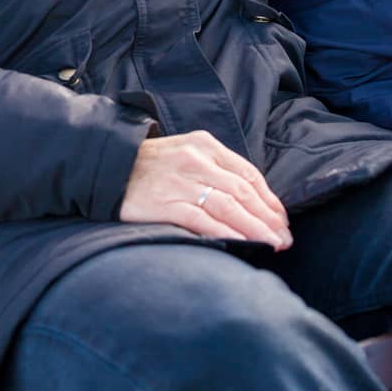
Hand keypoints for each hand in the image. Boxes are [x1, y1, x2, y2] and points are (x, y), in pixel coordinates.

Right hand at [120, 130, 292, 248]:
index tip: (282, 221)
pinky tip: (242, 244)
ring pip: (228, 206)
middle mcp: (196, 160)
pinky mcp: (165, 203)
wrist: (106, 167)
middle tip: (284, 239)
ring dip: (255, 228)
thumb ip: (214, 170)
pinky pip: (202, 219)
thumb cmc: (149, 166)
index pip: (248, 174)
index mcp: (205, 146)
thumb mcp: (185, 153)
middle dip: (268, 218)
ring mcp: (180, 181)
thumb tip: (248, 202)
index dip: (269, 200)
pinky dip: (226, 232)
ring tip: (272, 245)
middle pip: (243, 191)